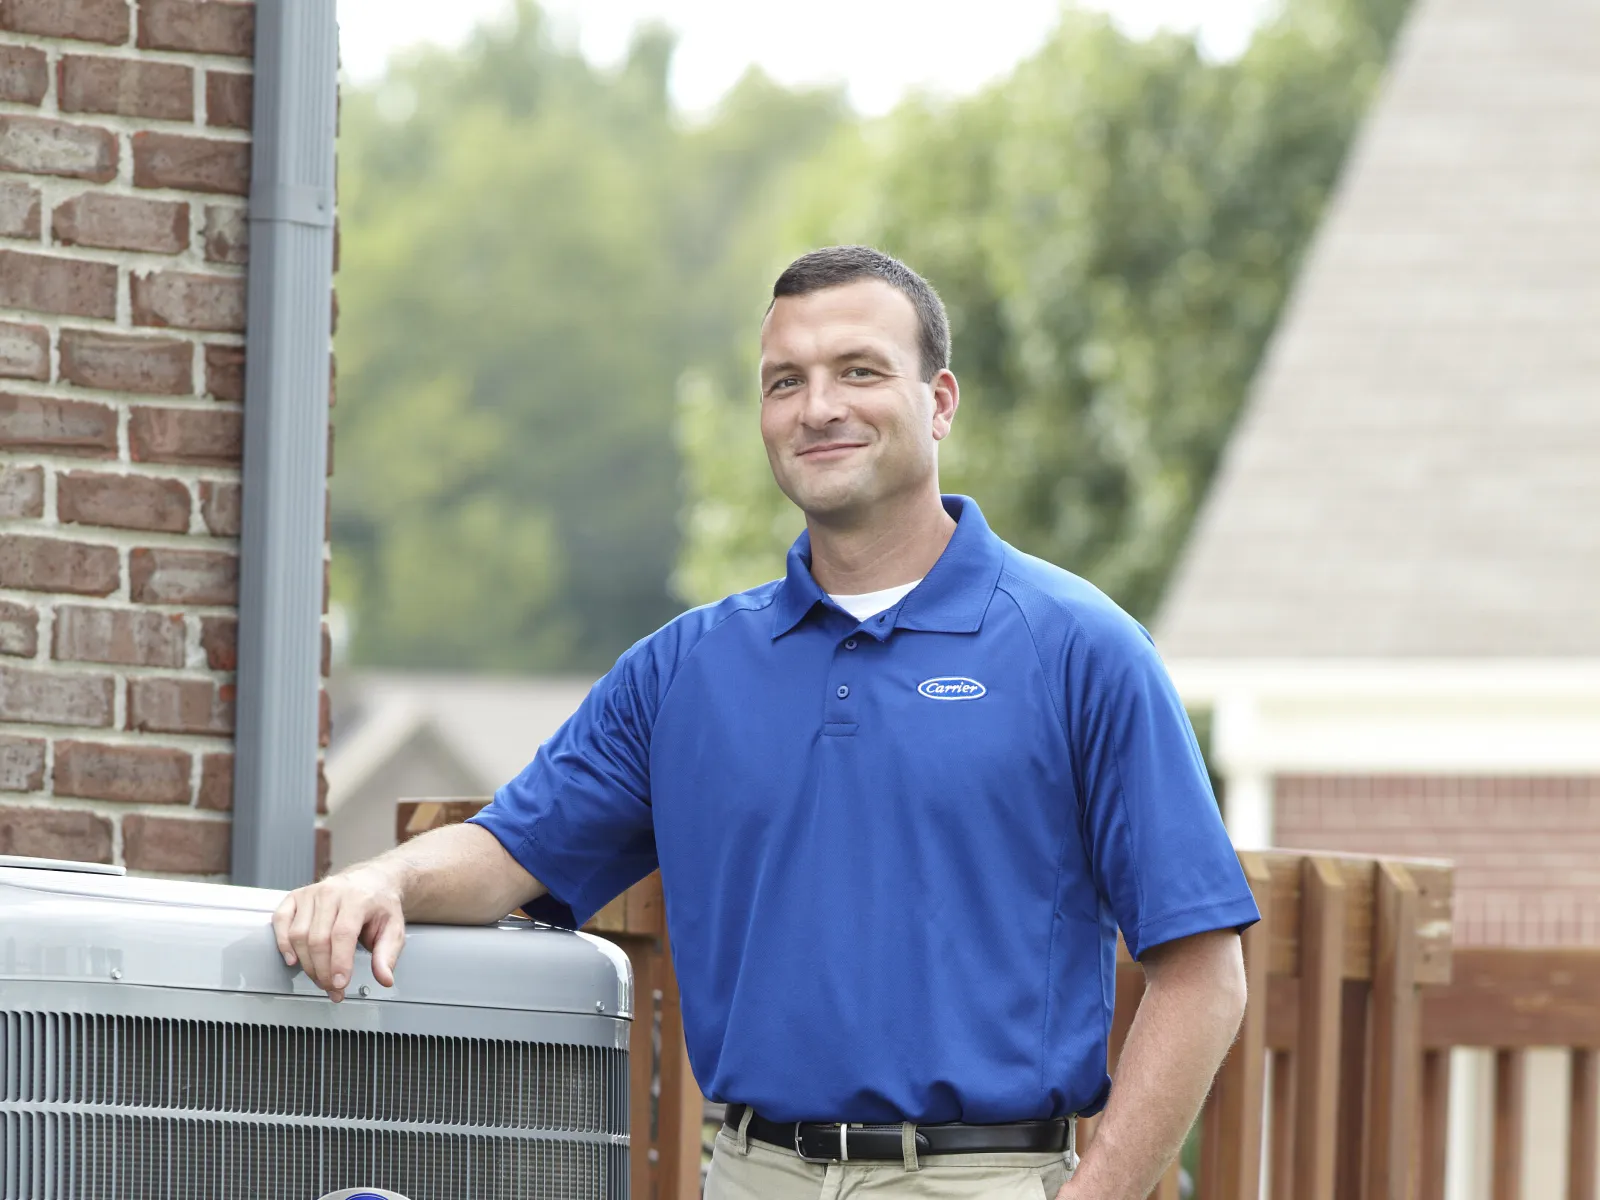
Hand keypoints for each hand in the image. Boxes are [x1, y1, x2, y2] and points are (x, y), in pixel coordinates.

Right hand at [271, 865, 405, 1001]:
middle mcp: (331, 892)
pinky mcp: (296, 896)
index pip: (343, 934)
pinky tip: (293, 959)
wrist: (371, 880)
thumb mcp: (394, 928)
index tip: (340, 984)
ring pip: (298, 934)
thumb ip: (387, 954)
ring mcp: (311, 893)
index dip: (339, 963)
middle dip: (323, 971)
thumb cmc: (380, 905)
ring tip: (320, 979)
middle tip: (333, 989)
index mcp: (358, 898)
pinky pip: (281, 920)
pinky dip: (282, 943)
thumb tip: (385, 979)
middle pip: (318, 939)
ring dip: (306, 964)